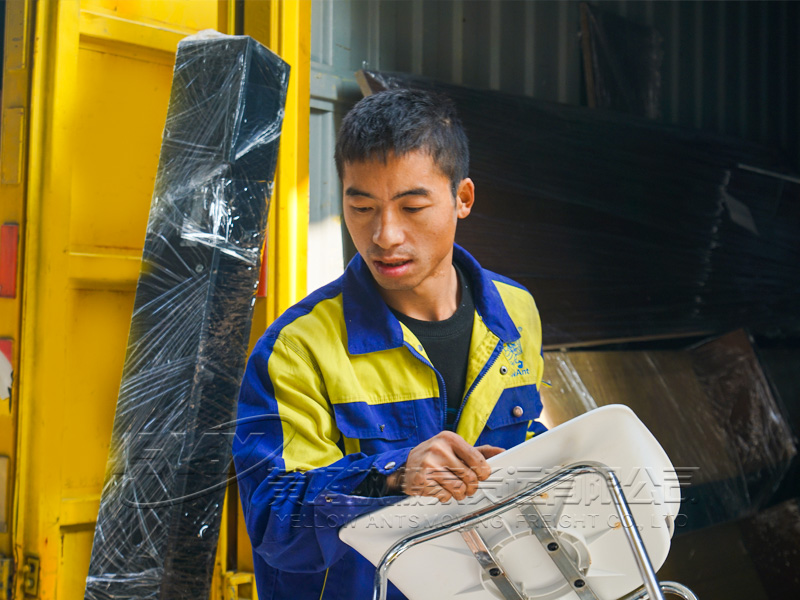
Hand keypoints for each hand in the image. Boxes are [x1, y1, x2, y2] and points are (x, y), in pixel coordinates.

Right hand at [386, 431, 503, 501]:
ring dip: (459, 493)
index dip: (484, 471)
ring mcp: (429, 465)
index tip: (482, 475)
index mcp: (449, 438)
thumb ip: (478, 451)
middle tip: (468, 485)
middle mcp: (439, 449)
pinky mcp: (423, 480)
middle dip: (471, 485)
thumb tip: (502, 452)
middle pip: (469, 477)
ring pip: (459, 489)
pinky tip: (439, 488)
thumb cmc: (434, 456)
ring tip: (453, 487)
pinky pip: (445, 496)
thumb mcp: (455, 448)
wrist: (406, 466)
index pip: (477, 458)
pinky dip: (445, 496)